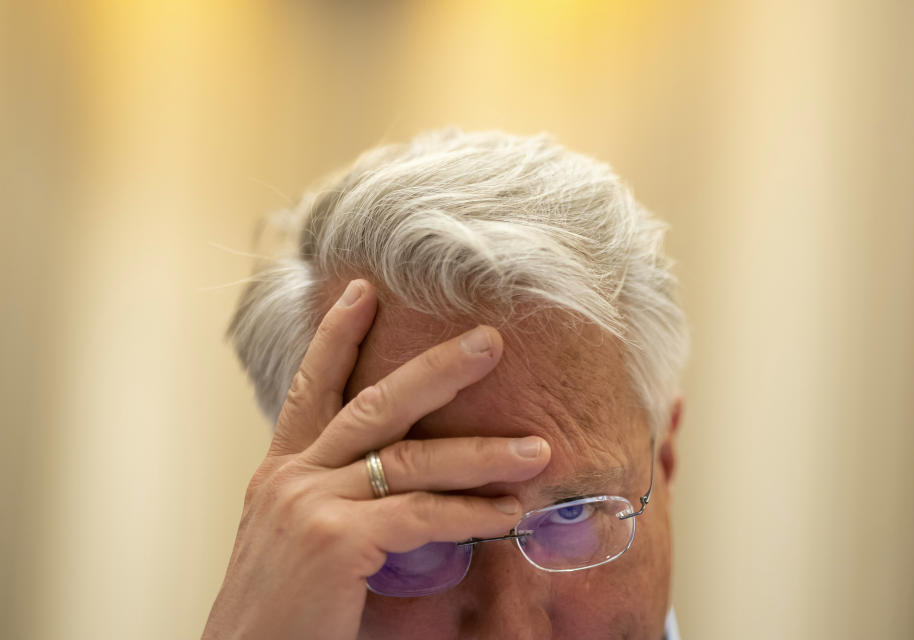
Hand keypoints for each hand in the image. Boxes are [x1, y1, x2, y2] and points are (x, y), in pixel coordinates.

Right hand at [202, 279, 551, 639]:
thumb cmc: (279, 615)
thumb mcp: (299, 541)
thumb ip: (340, 503)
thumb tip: (404, 487)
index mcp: (281, 473)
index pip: (311, 388)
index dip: (337, 336)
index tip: (364, 291)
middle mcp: (292, 477)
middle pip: (374, 402)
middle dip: (437, 367)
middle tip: (489, 341)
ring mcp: (310, 503)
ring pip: (412, 457)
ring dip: (482, 452)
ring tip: (536, 449)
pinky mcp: (334, 539)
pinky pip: (422, 514)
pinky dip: (471, 513)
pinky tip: (508, 513)